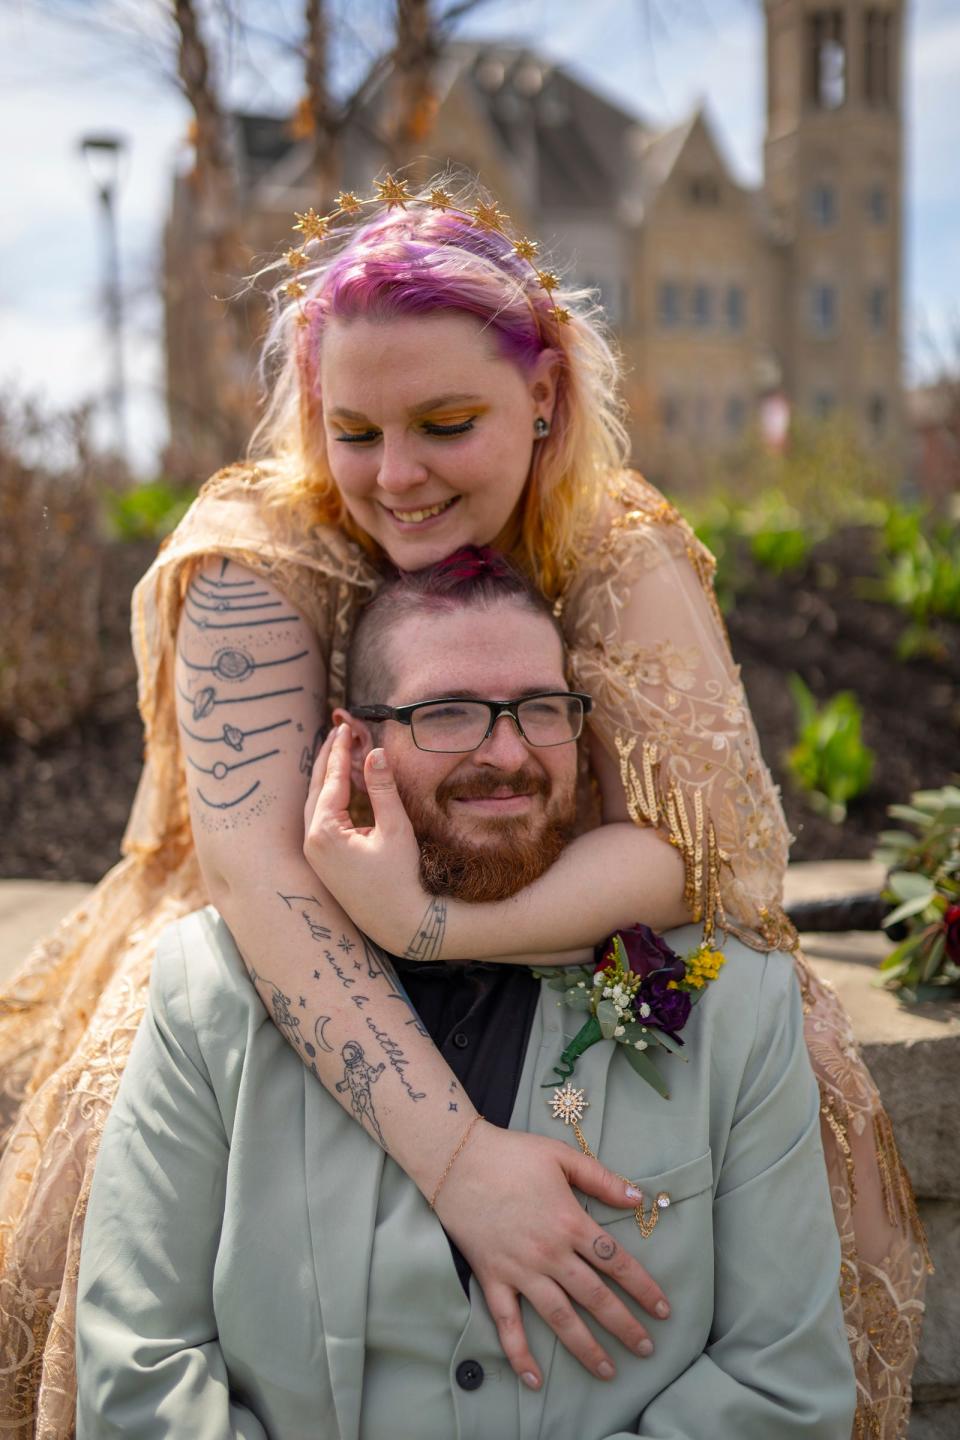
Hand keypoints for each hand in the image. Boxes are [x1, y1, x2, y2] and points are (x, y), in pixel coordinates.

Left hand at [303, 725, 435, 955]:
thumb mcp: (395, 829)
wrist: (398, 923)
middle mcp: (311, 842)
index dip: (340, 752)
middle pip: (316, 788)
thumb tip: (374, 753)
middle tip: (338, 732)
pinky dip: (328, 797)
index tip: (346, 728)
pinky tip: (339, 786)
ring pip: (315, 803)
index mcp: (324, 832)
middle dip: (327, 759)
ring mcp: (314, 853)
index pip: (331, 780)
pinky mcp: (322, 860)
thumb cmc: (400, 878)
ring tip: (336, 752)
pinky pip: (320, 819)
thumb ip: (383, 789)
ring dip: (326, 777)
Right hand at [434, 1122, 669, 1387]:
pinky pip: (508, 1323)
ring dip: (586, 1347)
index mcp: (571, 1223)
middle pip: (595, 1297)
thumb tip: (638, 1197)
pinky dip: (520, 1353)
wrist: (458, 1161)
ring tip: (608, 1370)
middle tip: (646, 1348)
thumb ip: (601, 1179)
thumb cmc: (512, 1155)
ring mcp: (521, 1270)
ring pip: (560, 1318)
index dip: (643, 1288)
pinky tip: (534, 1379)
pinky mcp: (493, 1279)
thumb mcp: (562, 1157)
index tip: (663, 1309)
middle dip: (624, 1326)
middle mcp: (550, 1254)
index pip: (616, 1263)